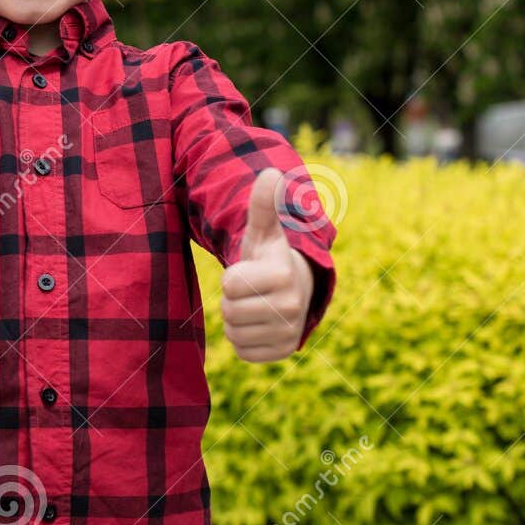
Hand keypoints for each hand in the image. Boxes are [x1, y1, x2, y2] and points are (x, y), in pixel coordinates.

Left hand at [221, 168, 315, 362]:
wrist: (296, 290)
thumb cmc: (270, 258)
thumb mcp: (263, 231)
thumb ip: (262, 205)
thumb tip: (270, 172)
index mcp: (283, 274)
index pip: (230, 284)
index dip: (232, 277)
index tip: (249, 271)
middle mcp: (292, 307)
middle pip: (229, 311)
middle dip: (232, 299)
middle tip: (251, 290)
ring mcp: (290, 333)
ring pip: (234, 333)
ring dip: (236, 320)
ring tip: (255, 305)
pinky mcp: (283, 353)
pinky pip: (242, 351)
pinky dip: (244, 340)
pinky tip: (258, 324)